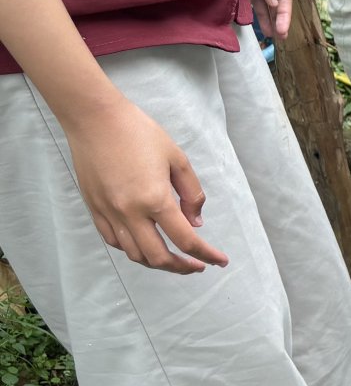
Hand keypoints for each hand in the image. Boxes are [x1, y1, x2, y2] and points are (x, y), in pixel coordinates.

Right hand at [66, 101, 227, 273]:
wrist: (94, 118)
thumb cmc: (139, 133)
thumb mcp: (177, 159)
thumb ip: (192, 194)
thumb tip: (196, 223)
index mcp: (155, 199)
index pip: (186, 240)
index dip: (207, 255)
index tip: (220, 261)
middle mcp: (130, 212)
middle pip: (159, 257)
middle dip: (182, 267)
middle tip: (197, 265)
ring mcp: (109, 212)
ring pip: (134, 254)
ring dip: (157, 262)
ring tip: (174, 259)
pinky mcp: (95, 208)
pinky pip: (114, 240)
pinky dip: (132, 249)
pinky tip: (145, 245)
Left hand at [244, 0, 291, 41]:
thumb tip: (274, 3)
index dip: (285, 14)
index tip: (282, 30)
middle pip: (274, 1)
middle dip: (278, 19)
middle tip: (279, 37)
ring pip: (261, 2)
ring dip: (265, 17)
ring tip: (268, 34)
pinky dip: (249, 10)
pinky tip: (250, 20)